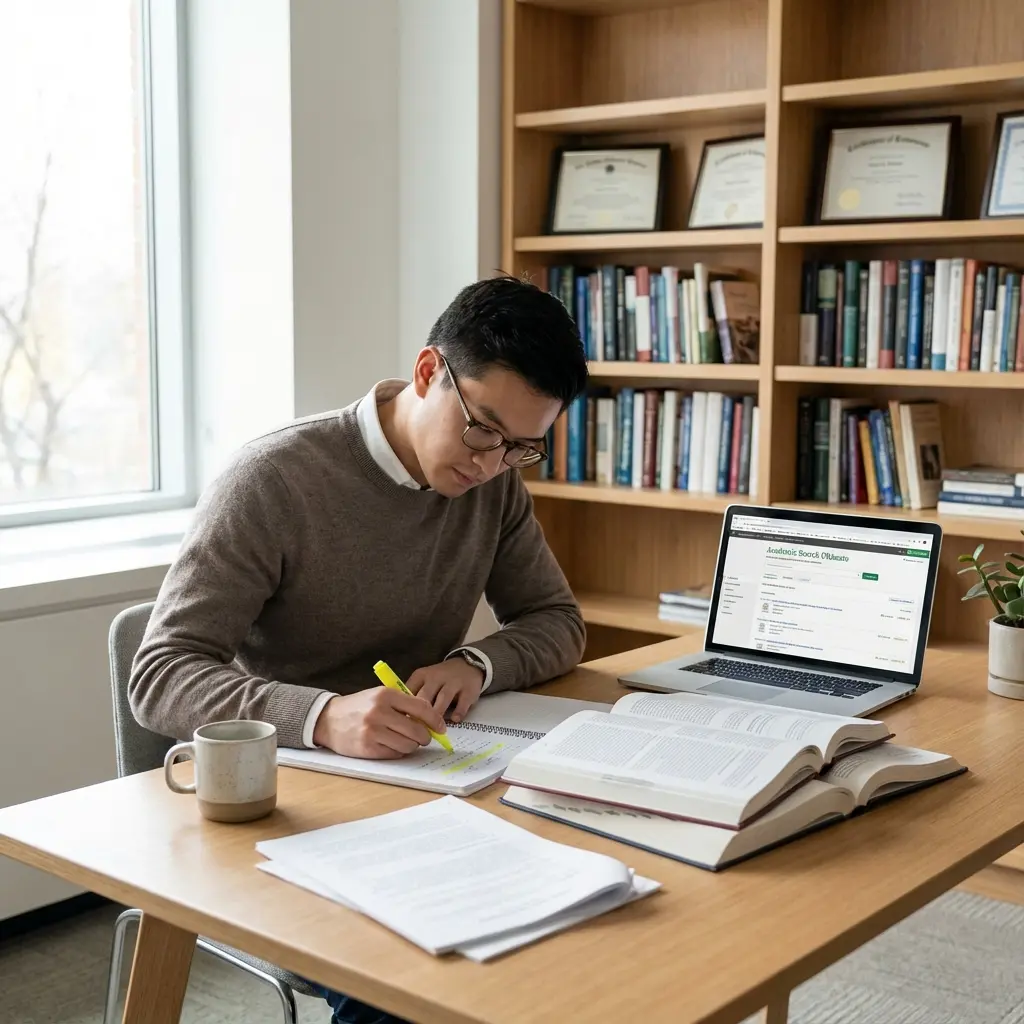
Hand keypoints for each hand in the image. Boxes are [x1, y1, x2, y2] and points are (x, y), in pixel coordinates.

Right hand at [311, 687, 447, 758]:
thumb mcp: (379, 696)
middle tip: (424, 737)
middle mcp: (379, 712)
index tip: (441, 727)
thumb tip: (430, 719)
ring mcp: (373, 731)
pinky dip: (398, 751)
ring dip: (412, 745)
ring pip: (408, 744)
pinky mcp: (367, 748)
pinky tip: (392, 745)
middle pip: (417, 730)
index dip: (435, 720)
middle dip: (425, 736)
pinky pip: (395, 754)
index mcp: (386, 695)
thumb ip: (403, 704)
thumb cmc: (359, 707)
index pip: (421, 708)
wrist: (328, 719)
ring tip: (405, 740)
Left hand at [406, 658, 484, 723]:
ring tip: (434, 729)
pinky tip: (455, 720)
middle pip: (425, 695)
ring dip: (437, 714)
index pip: (409, 691)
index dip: (404, 708)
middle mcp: (436, 677)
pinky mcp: (469, 689)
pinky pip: (463, 702)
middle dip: (420, 714)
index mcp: (421, 676)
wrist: (467, 665)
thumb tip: (401, 717)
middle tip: (416, 731)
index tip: (402, 723)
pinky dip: (459, 712)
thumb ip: (413, 696)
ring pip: (443, 698)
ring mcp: (453, 682)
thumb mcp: (424, 681)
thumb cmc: (440, 679)